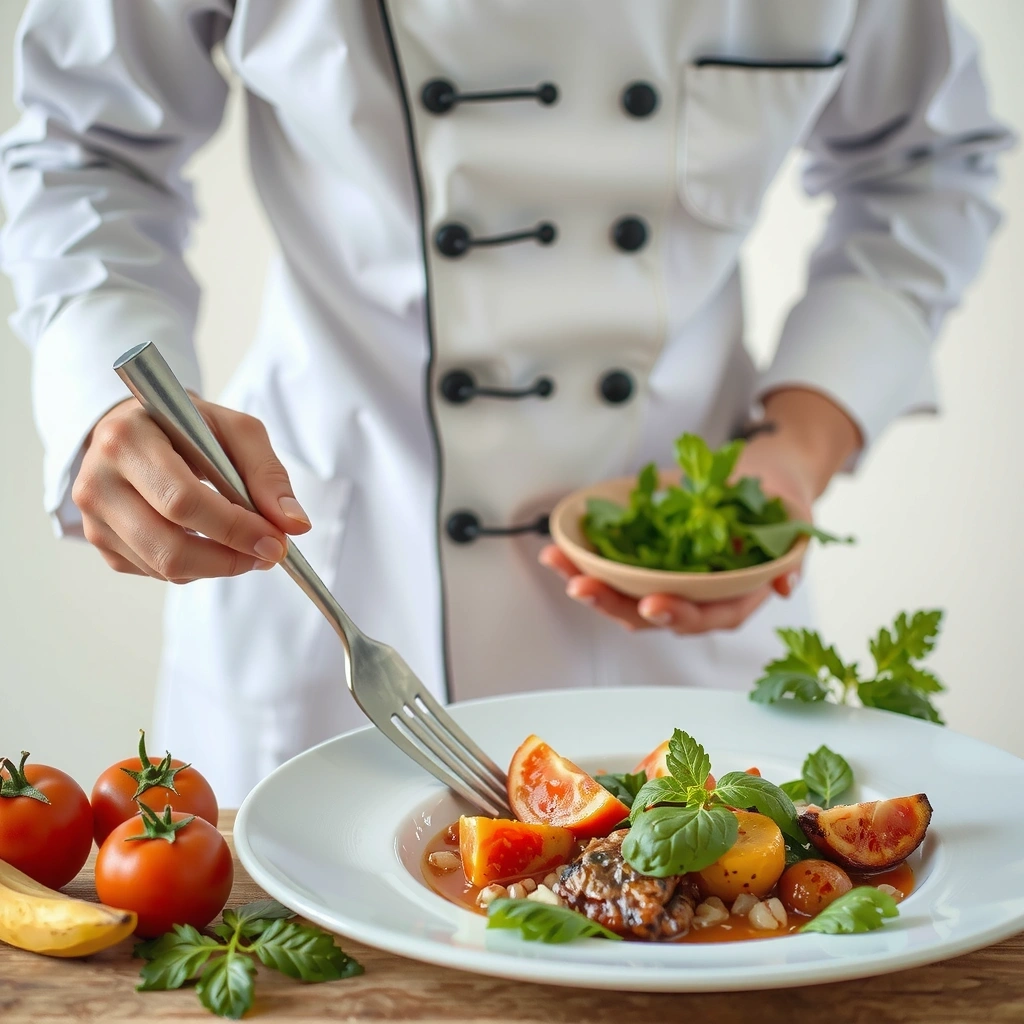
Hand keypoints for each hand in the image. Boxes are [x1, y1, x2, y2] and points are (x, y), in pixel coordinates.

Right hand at [73, 396, 310, 581]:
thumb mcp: (234, 431)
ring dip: (217, 565)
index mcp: (126, 441)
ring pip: (164, 568)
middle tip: (269, 553)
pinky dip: (195, 566)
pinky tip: (209, 541)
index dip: (235, 529)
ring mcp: (92, 518)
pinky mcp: (100, 542)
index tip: (277, 542)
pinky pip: (155, 572)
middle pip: (169, 547)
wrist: (136, 429)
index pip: (182, 501)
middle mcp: (96, 482)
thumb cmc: (188, 427)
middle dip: (230, 559)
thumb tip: (294, 524)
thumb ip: (267, 474)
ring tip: (246, 545)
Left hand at [539, 388, 860, 634]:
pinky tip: (559, 551)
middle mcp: (698, 597)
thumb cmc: (780, 501)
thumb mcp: (796, 517)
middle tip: (581, 586)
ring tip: (557, 563)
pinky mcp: (648, 565)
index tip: (651, 604)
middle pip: (652, 613)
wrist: (765, 480)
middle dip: (613, 603)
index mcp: (735, 596)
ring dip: (589, 584)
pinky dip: (585, 562)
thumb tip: (784, 583)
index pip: (705, 616)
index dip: (678, 613)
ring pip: (625, 597)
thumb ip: (791, 551)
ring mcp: (670, 582)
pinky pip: (614, 571)